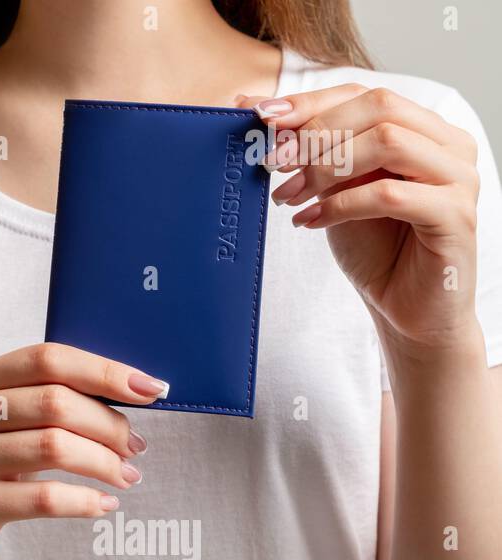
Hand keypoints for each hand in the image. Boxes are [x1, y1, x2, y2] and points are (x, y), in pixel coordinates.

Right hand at [0, 343, 164, 559]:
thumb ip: (36, 399)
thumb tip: (122, 394)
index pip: (46, 358)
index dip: (103, 369)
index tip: (147, 387)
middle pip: (55, 402)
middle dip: (110, 424)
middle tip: (135, 444)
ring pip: (55, 446)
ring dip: (105, 462)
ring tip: (125, 474)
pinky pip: (45, 497)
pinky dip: (85, 501)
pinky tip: (100, 504)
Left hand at [238, 86, 481, 349]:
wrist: (406, 307)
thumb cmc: (374, 245)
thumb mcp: (337, 188)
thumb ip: (318, 152)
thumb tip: (264, 115)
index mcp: (425, 129)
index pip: (365, 94)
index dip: (310, 101)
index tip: (259, 115)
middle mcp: (449, 145)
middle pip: (380, 107)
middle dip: (316, 131)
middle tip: (271, 160)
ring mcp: (458, 179)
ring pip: (387, 142)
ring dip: (325, 166)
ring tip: (287, 195)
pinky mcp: (455, 217)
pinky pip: (389, 194)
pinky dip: (339, 204)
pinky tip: (308, 220)